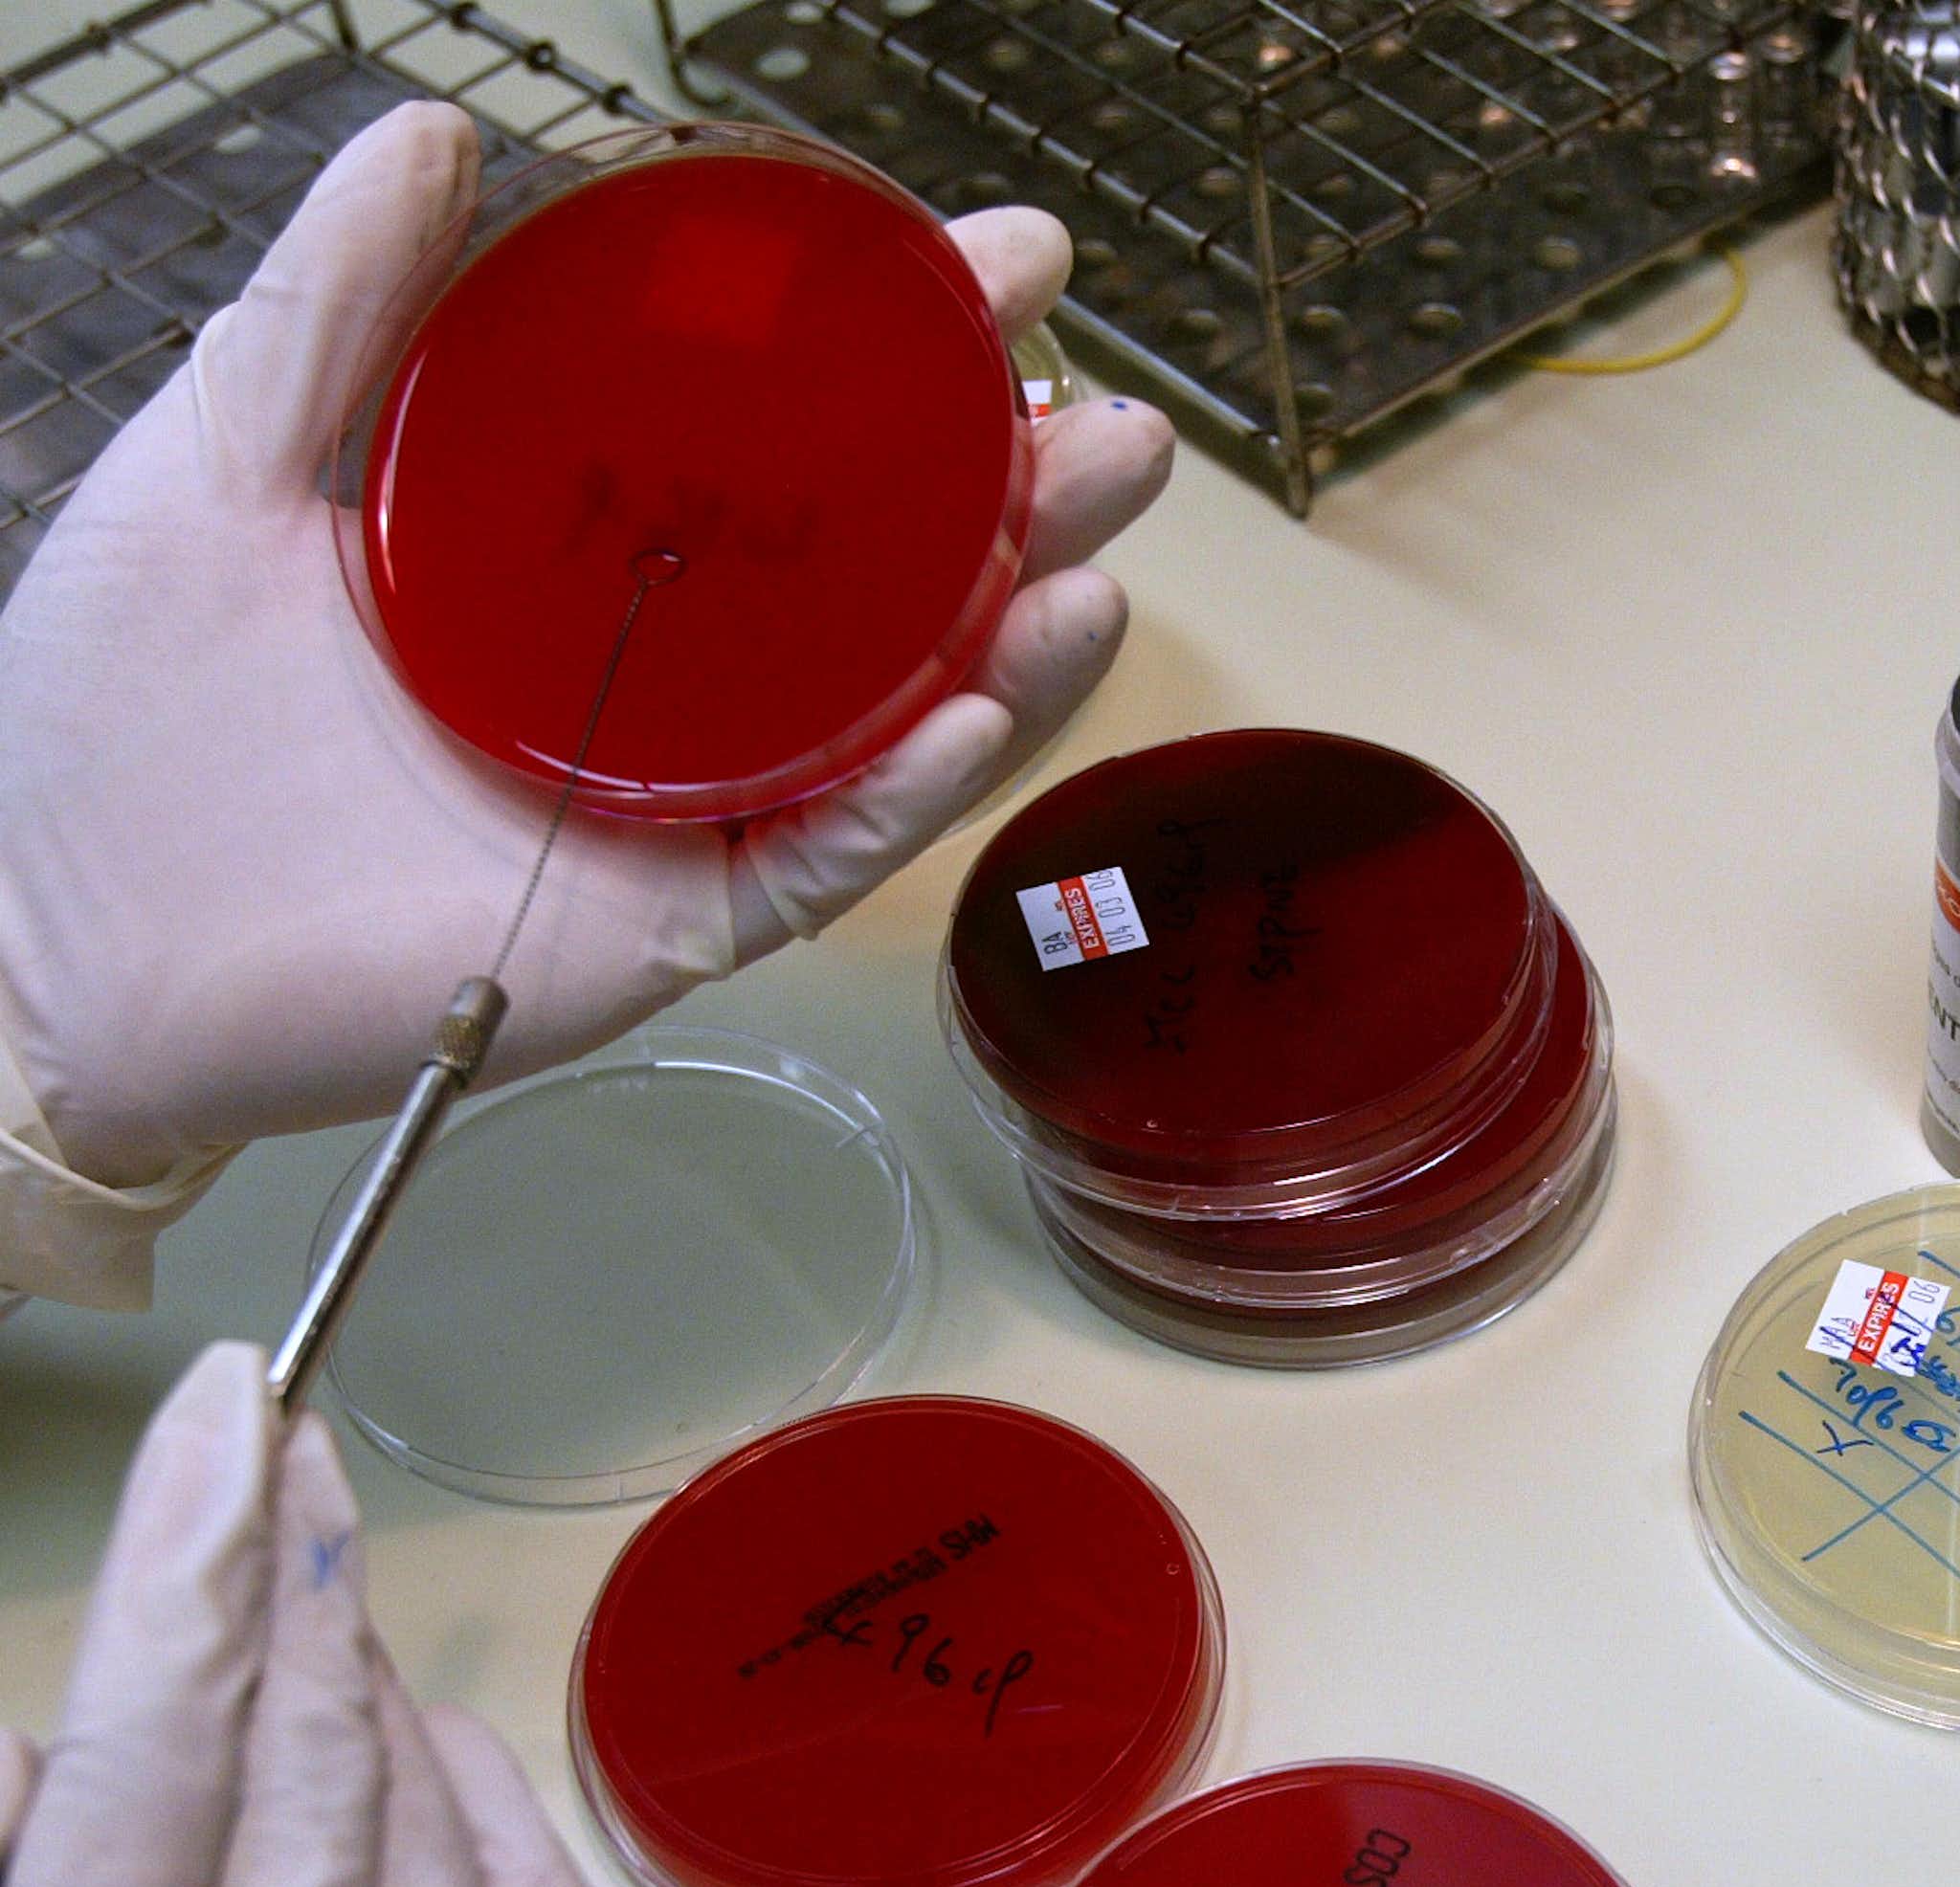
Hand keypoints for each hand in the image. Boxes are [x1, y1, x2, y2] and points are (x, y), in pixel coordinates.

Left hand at [0, 103, 1171, 1189]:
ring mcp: (668, 804)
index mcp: (577, 555)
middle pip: (875, 590)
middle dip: (1011, 501)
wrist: (58, 931)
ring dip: (1006, 649)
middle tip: (1111, 423)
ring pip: (881, 731)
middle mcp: (654, 678)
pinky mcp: (658, 923)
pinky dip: (897, 791)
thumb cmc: (121, 709)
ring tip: (1093, 561)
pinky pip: (806, 858)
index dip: (893, 356)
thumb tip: (446, 140)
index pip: (773, 444)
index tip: (986, 266)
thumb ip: (338, 304)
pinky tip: (970, 707)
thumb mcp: (225, 453)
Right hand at [0, 1344, 612, 1886]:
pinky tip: (423, 1762)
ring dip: (367, 1702)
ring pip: (423, 1808)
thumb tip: (95, 1682)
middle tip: (284, 1463)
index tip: (234, 1394)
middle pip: (308, 1741)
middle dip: (293, 1579)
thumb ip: (7, 1862)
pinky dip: (481, 1810)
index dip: (199, 1536)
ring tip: (315, 1651)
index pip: (158, 1719)